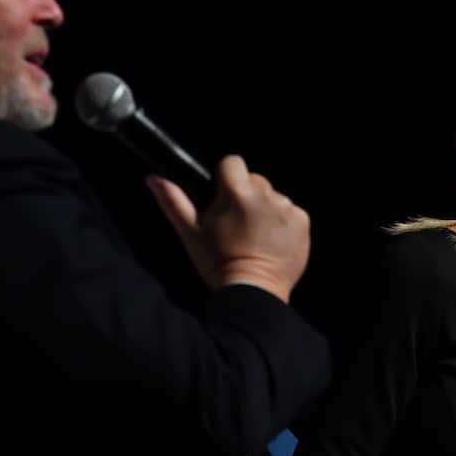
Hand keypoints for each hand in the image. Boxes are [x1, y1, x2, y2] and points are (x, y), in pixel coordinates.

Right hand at [146, 155, 309, 302]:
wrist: (252, 292)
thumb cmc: (216, 263)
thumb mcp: (190, 232)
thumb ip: (172, 201)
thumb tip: (153, 178)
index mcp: (237, 192)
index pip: (232, 162)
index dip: (225, 177)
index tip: (222, 198)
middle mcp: (267, 195)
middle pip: (255, 179)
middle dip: (246, 195)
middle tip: (237, 223)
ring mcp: (287, 208)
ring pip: (273, 196)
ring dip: (265, 209)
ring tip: (254, 235)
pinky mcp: (303, 222)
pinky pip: (291, 212)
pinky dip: (282, 222)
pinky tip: (271, 241)